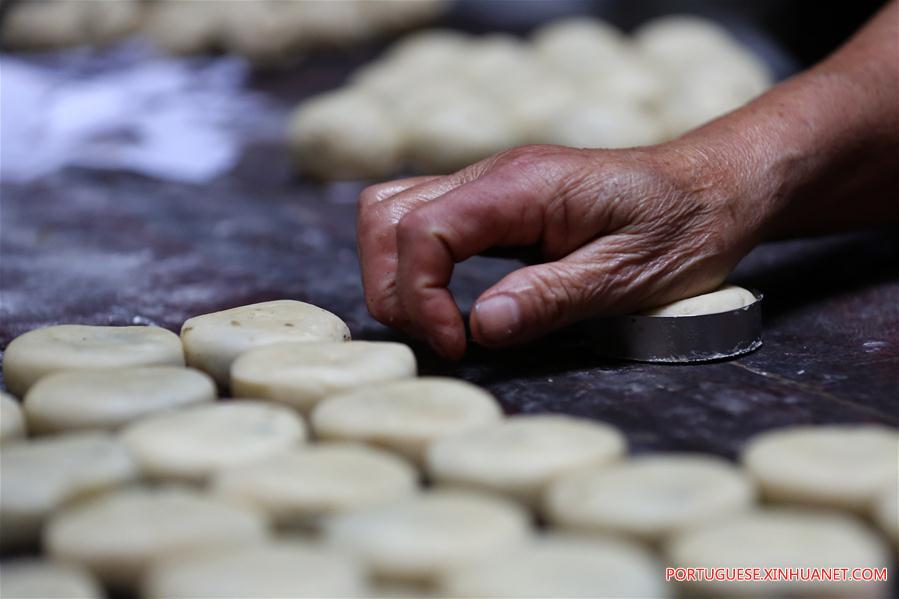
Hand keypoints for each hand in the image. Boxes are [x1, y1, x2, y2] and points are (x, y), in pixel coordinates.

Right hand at [357, 143, 767, 358]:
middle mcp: (494, 175)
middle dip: (395, 286)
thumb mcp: (627, 275)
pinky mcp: (495, 203)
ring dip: (398, 273)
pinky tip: (452, 301)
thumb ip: (549, 298)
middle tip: (442, 338)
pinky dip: (419, 265)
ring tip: (440, 323)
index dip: (421, 295)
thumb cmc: (683, 227)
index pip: (424, 229)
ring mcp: (490, 184)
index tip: (458, 343)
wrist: (715, 187)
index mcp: (523, 186)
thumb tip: (480, 328)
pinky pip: (426, 222)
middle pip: (387, 215)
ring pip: (394, 212)